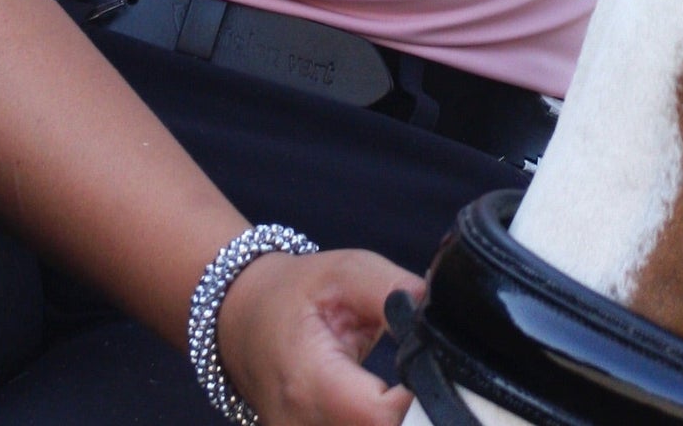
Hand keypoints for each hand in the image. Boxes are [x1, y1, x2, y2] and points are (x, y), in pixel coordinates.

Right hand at [215, 244, 422, 425]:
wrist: (243, 318)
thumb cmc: (294, 292)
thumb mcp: (346, 271)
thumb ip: (395, 292)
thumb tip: (439, 315)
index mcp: (309, 381)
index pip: (380, 417)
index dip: (421, 399)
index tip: (432, 369)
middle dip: (417, 414)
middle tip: (423, 377)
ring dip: (397, 419)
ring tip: (400, 388)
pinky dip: (374, 422)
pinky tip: (383, 406)